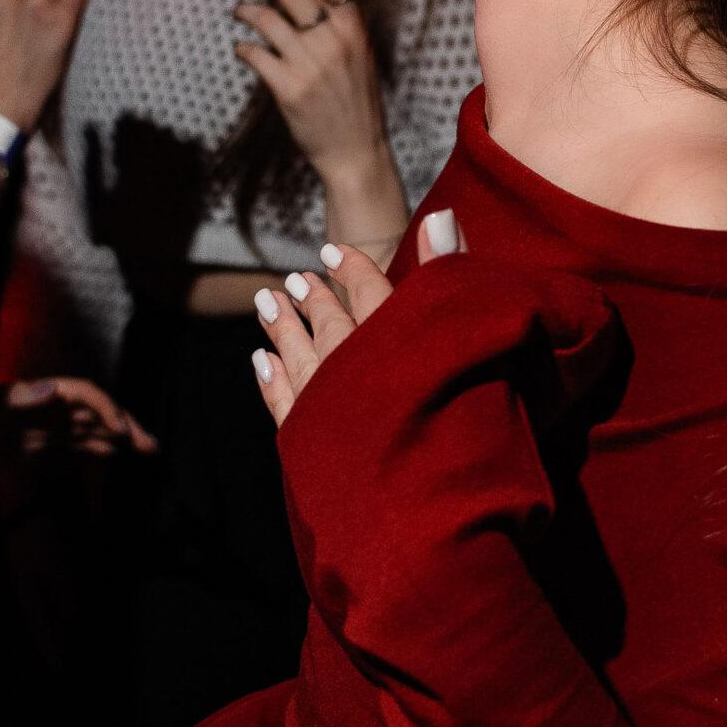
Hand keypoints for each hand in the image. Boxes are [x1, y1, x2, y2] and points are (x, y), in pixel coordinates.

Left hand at [0, 379, 155, 476]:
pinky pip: (72, 447)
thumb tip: (54, 389)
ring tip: (147, 450)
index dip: (105, 408)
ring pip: (89, 430)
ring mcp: (41, 427)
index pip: (82, 393)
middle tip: (151, 445)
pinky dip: (95, 451)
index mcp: (36, 392)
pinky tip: (114, 457)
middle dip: (124, 425)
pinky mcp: (34, 446)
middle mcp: (45, 406)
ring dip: (118, 439)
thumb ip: (18, 400)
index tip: (120, 431)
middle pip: (94, 412)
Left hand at [225, 0, 388, 179]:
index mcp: (353, 28)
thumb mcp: (351, 52)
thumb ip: (327, 12)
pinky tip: (247, 52)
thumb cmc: (352, 98)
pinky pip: (254, 54)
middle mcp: (334, 41)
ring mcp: (311, 65)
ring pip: (264, 18)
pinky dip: (245, 49)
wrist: (356, 153)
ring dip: (245, 12)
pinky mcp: (289, 89)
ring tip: (240, 13)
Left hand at [249, 206, 464, 427]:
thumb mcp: (468, 347)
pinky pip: (282, 405)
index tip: (331, 253)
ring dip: (281, 328)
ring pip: (296, 357)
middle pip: (328, 324)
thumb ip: (449, 277)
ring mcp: (322, 409)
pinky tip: (259, 362)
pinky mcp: (305, 447)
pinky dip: (270, 381)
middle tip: (295, 279)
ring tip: (264, 302)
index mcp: (392, 346)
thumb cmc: (461, 429)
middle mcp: (349, 369)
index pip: (371, 296)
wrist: (421, 512)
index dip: (352, 271)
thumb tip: (439, 214)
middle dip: (312, 299)